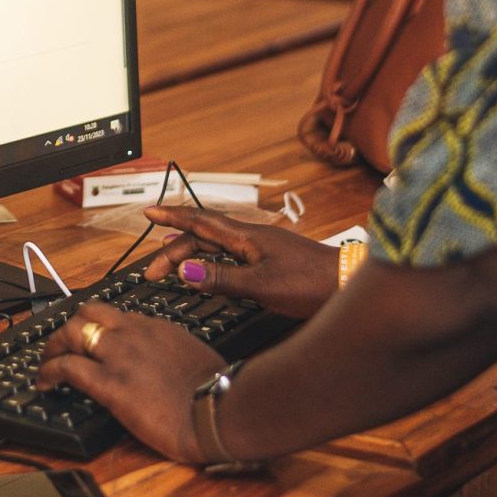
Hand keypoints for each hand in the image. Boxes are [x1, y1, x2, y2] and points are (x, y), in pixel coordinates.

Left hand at [35, 302, 223, 461]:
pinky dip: (48, 372)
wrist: (221, 409)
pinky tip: (44, 383)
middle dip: (65, 330)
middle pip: (86, 313)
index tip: (85, 338)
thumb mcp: (190, 358)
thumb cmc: (216, 391)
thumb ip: (168, 353)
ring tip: (45, 365)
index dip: (92, 324)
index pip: (113, 313)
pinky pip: (67, 367)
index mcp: (156, 327)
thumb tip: (160, 364)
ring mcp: (120, 356)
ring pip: (70, 333)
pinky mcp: (110, 383)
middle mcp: (134, 333)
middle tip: (57, 348)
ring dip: (51, 348)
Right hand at [139, 205, 338, 318]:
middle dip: (175, 248)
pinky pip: (231, 254)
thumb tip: (185, 272)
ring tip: (172, 263)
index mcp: (247, 237)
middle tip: (154, 271)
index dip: (172, 216)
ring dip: (192, 252)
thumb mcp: (262, 284)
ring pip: (217, 245)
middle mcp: (252, 238)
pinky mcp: (271, 261)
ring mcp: (263, 248)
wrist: (348, 283)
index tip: (148, 212)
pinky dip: (211, 260)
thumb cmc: (311, 283)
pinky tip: (210, 269)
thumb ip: (223, 279)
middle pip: (204, 236)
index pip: (201, 221)